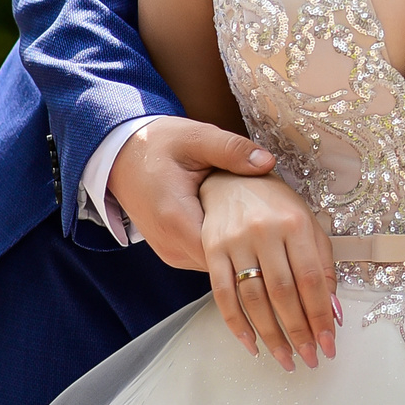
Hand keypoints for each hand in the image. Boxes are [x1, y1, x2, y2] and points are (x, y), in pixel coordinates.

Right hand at [107, 116, 276, 268]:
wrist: (123, 156)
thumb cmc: (159, 144)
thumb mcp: (196, 137)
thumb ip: (231, 150)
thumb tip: (267, 161)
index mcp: (176, 219)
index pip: (224, 253)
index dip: (256, 246)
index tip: (281, 230)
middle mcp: (171, 245)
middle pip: (223, 265)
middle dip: (253, 251)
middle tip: (281, 229)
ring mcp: (171, 252)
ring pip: (217, 267)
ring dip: (240, 252)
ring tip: (267, 228)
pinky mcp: (174, 251)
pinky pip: (206, 258)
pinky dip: (226, 248)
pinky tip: (244, 228)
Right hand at [199, 171, 337, 369]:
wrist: (231, 180)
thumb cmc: (278, 206)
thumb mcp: (309, 225)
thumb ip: (323, 265)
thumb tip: (332, 312)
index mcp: (295, 223)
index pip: (311, 279)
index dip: (320, 315)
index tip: (328, 343)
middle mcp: (265, 231)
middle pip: (283, 293)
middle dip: (299, 331)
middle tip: (310, 359)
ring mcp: (234, 241)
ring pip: (253, 299)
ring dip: (271, 335)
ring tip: (286, 359)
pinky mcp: (210, 251)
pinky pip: (223, 295)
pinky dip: (237, 325)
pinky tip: (252, 345)